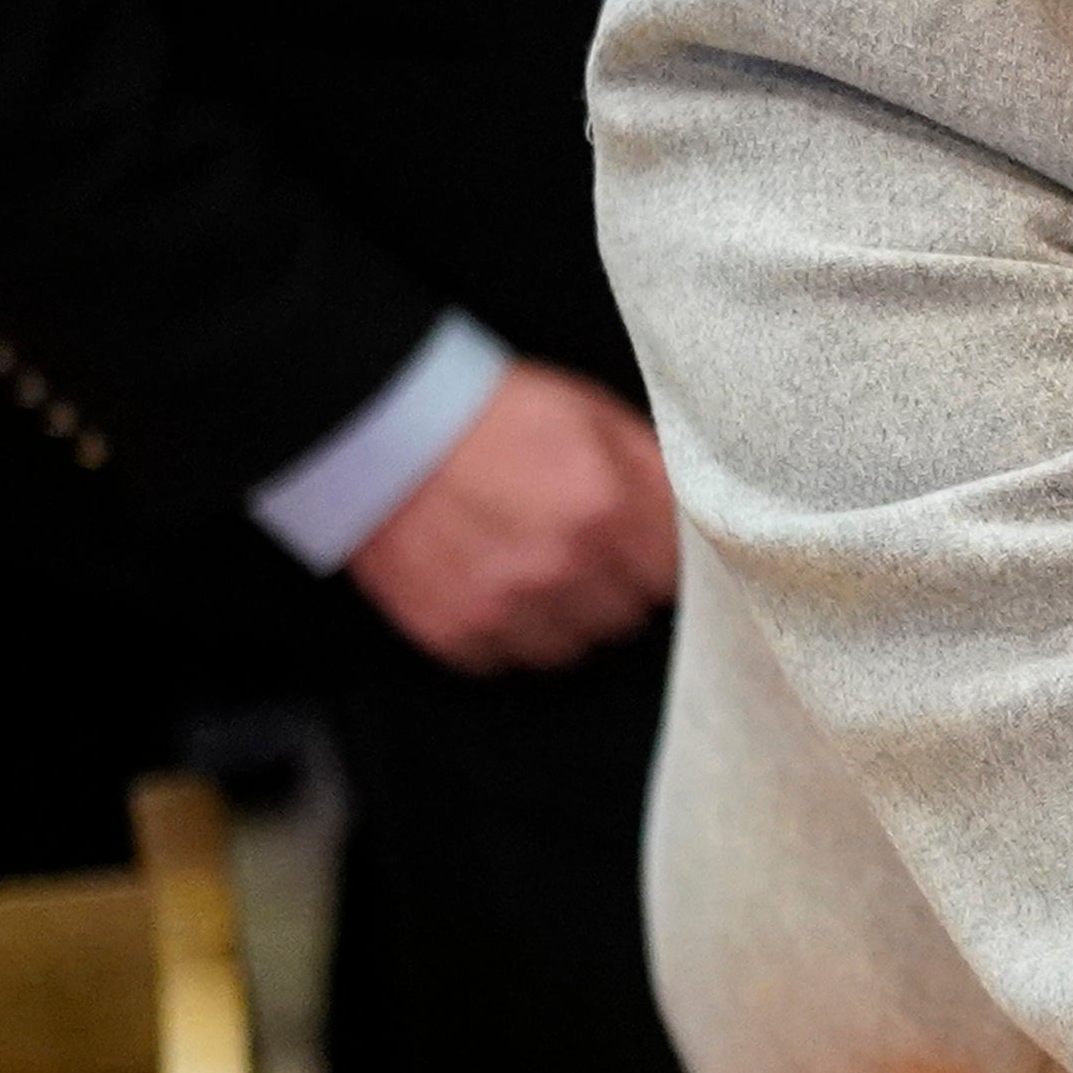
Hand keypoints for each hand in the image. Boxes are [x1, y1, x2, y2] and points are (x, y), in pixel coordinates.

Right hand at [349, 364, 679, 672]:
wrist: (378, 426)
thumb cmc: (490, 412)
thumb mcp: (590, 414)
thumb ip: (652, 469)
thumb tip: (693, 515)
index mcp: (605, 508)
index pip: (673, 577)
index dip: (655, 560)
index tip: (636, 547)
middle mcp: (560, 566)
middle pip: (627, 616)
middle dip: (613, 587)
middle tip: (579, 551)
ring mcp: (505, 605)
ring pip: (574, 648)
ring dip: (564, 616)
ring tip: (533, 569)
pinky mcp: (456, 631)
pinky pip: (508, 660)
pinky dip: (507, 633)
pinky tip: (492, 587)